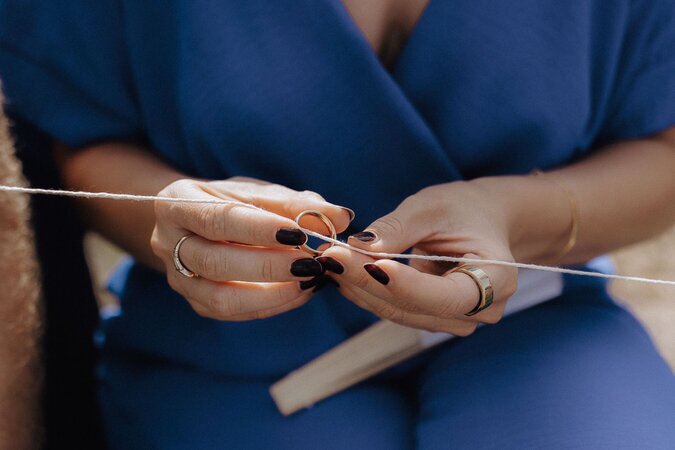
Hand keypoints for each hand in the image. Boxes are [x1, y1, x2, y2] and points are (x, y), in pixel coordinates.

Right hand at [151, 177, 352, 320]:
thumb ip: (297, 204)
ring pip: (219, 298)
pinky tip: (300, 293)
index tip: (300, 233)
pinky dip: (270, 305)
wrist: (197, 221)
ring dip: (270, 294)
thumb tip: (340, 217)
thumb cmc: (233, 201)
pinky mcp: (196, 302)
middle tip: (311, 263)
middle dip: (267, 266)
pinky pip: (232, 313)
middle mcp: (167, 241)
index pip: (218, 219)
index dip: (259, 229)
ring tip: (310, 281)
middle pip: (214, 262)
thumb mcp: (259, 192)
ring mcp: (178, 278)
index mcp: (178, 202)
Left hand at [320, 180, 518, 335]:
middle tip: (331, 255)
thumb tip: (361, 247)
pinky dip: (367, 290)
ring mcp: (456, 320)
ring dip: (360, 287)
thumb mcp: (434, 207)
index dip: (406, 284)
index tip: (368, 263)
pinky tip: (344, 270)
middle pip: (414, 306)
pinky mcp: (432, 318)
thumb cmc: (464, 210)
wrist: (481, 222)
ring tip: (331, 259)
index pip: (446, 295)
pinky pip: (393, 308)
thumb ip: (399, 228)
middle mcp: (481, 311)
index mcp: (497, 280)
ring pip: (398, 311)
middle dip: (368, 281)